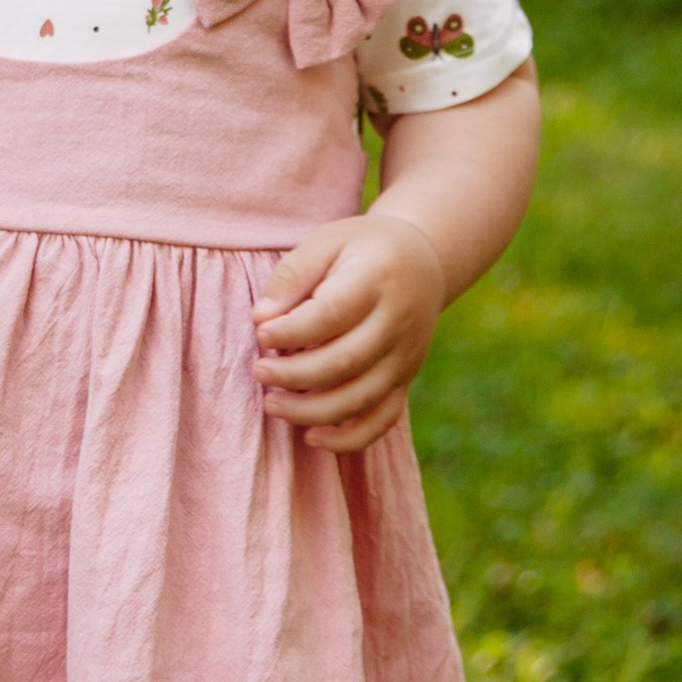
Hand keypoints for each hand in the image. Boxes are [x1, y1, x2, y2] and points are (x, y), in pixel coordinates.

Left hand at [251, 209, 446, 451]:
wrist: (422, 261)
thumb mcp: (327, 242)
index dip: (291, 331)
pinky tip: (312, 437)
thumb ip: (292, 274)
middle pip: (345, 361)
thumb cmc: (361, 250)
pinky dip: (349, 439)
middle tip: (258, 372)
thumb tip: (261, 317)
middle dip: (294, 375)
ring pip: (361, 398)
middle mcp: (398, 322)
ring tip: (271, 405)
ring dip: (311, 411)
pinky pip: (382, 421)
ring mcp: (406, 356)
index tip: (260, 332)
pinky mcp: (406, 381)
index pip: (331, 315)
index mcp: (377, 279)